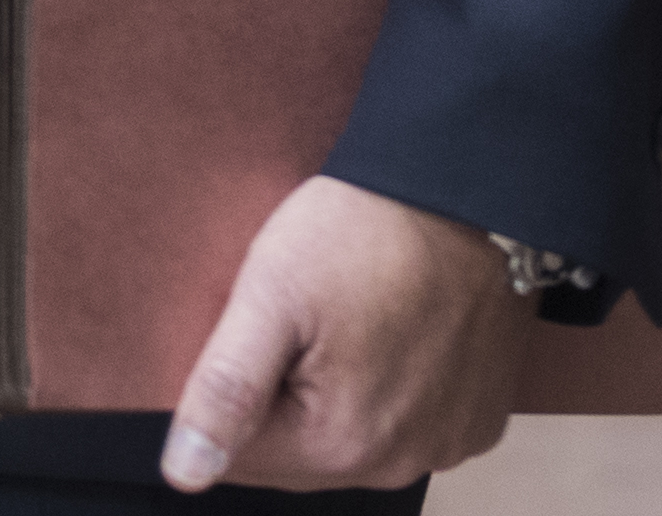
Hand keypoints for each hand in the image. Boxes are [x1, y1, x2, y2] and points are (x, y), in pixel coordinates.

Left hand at [158, 175, 519, 492]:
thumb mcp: (271, 290)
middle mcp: (400, 463)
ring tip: (342, 325)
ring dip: (334, 401)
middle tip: (294, 322)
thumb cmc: (366, 230)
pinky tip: (388, 339)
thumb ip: (225, 389)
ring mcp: (446, 443)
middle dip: (279, 402)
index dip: (228, 395)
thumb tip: (185, 473)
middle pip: (298, 456)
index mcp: (340, 444)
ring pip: (353, 444)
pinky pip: (409, 427)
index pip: (240, 458)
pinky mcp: (476, 420)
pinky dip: (390, 395)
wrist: (466, 188)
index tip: (251, 334)